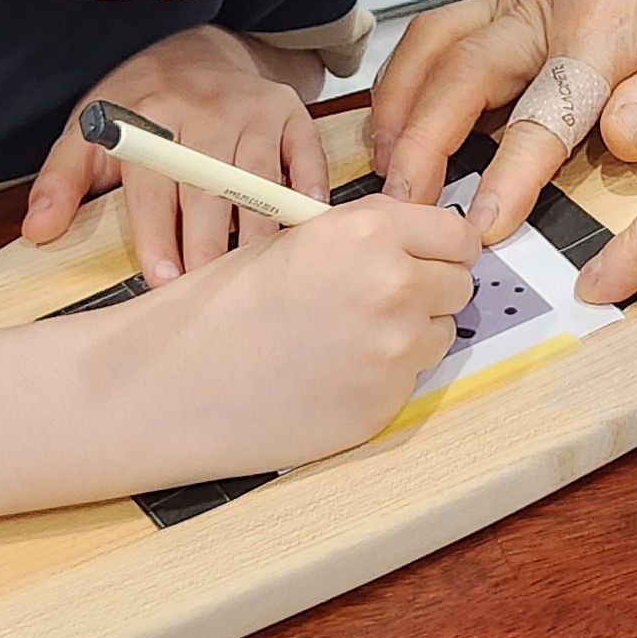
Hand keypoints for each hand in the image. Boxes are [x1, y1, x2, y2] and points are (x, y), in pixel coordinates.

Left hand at [27, 24, 326, 282]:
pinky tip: (302, 221)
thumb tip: (38, 230)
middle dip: (209, 245)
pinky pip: (305, 152)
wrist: (195, 48)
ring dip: (257, 231)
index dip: (158, 233)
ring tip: (251, 276)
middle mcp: (205, 107)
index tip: (163, 279)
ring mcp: (252, 108)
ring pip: (258, 178)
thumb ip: (61, 180)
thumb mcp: (90, 130)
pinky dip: (308, 187)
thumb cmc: (138, 103)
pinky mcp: (289, 109)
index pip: (154, 182)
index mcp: (150, 112)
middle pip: (209, 186)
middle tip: (206, 293)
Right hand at [128, 192, 483, 472]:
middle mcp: (396, 286)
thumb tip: (418, 244)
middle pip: (460, 284)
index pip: (457, 234)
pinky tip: (333, 374)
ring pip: (441, 334)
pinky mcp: (386, 405)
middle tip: (381, 298)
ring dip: (412, 333)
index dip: (439, 245)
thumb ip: (368, 237)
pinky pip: (411, 379)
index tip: (426, 255)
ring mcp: (396, 352)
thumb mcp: (296, 240)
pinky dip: (385, 376)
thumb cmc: (222, 306)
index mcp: (370, 232)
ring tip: (347, 338)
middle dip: (431, 287)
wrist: (176, 382)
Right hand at [373, 0, 636, 236]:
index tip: (484, 224)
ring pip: (434, 44)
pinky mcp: (503, 0)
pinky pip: (437, 32)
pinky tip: (396, 119)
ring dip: (399, 106)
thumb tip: (620, 139)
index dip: (511, 173)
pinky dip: (405, 76)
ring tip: (384, 166)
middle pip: (463, 73)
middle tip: (404, 206)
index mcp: (602, 27)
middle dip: (423, 143)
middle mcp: (545, 7)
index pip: (545, 110)